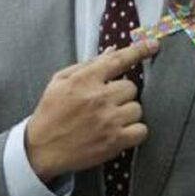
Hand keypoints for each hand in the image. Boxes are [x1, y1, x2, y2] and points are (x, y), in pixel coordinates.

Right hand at [24, 39, 158, 180]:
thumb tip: (113, 51)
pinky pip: (141, 130)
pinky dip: (134, 132)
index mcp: (84, 81)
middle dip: (122, 94)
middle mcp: (98, 98)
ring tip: (109, 120)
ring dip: (127, 113)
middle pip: (132, 87)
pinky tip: (120, 132)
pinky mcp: (115, 141)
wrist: (40, 150)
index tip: (153, 45)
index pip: (118, 60)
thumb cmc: (50, 114)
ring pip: (137, 108)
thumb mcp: (60, 82)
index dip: (139, 51)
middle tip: (106, 103)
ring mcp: (108, 120)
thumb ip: (88, 65)